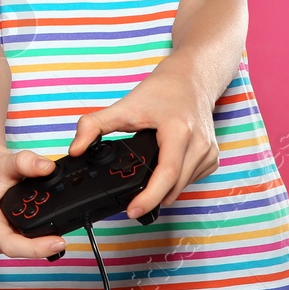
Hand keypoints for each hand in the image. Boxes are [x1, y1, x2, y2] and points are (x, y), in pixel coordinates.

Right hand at [0, 141, 68, 258]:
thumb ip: (26, 163)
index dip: (36, 249)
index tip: (58, 243)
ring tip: (59, 232)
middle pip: (20, 249)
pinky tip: (48, 227)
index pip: (11, 245)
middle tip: (65, 237)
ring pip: (22, 247)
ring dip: (40, 242)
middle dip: (43, 246)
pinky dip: (36, 235)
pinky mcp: (4, 233)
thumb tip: (47, 167)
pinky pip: (22, 240)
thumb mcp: (4, 161)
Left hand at [67, 64, 221, 220]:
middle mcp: (199, 144)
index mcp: (178, 131)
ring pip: (183, 186)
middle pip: (174, 186)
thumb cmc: (161, 91)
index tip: (132, 210)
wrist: (191, 79)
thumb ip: (94, 126)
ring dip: (164, 191)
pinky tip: (163, 169)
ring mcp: (209, 152)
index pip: (166, 173)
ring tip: (146, 181)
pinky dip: (175, 182)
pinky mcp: (212, 158)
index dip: (149, 197)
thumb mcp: (124, 106)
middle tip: (131, 203)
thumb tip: (75, 150)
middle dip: (151, 197)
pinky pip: (191, 180)